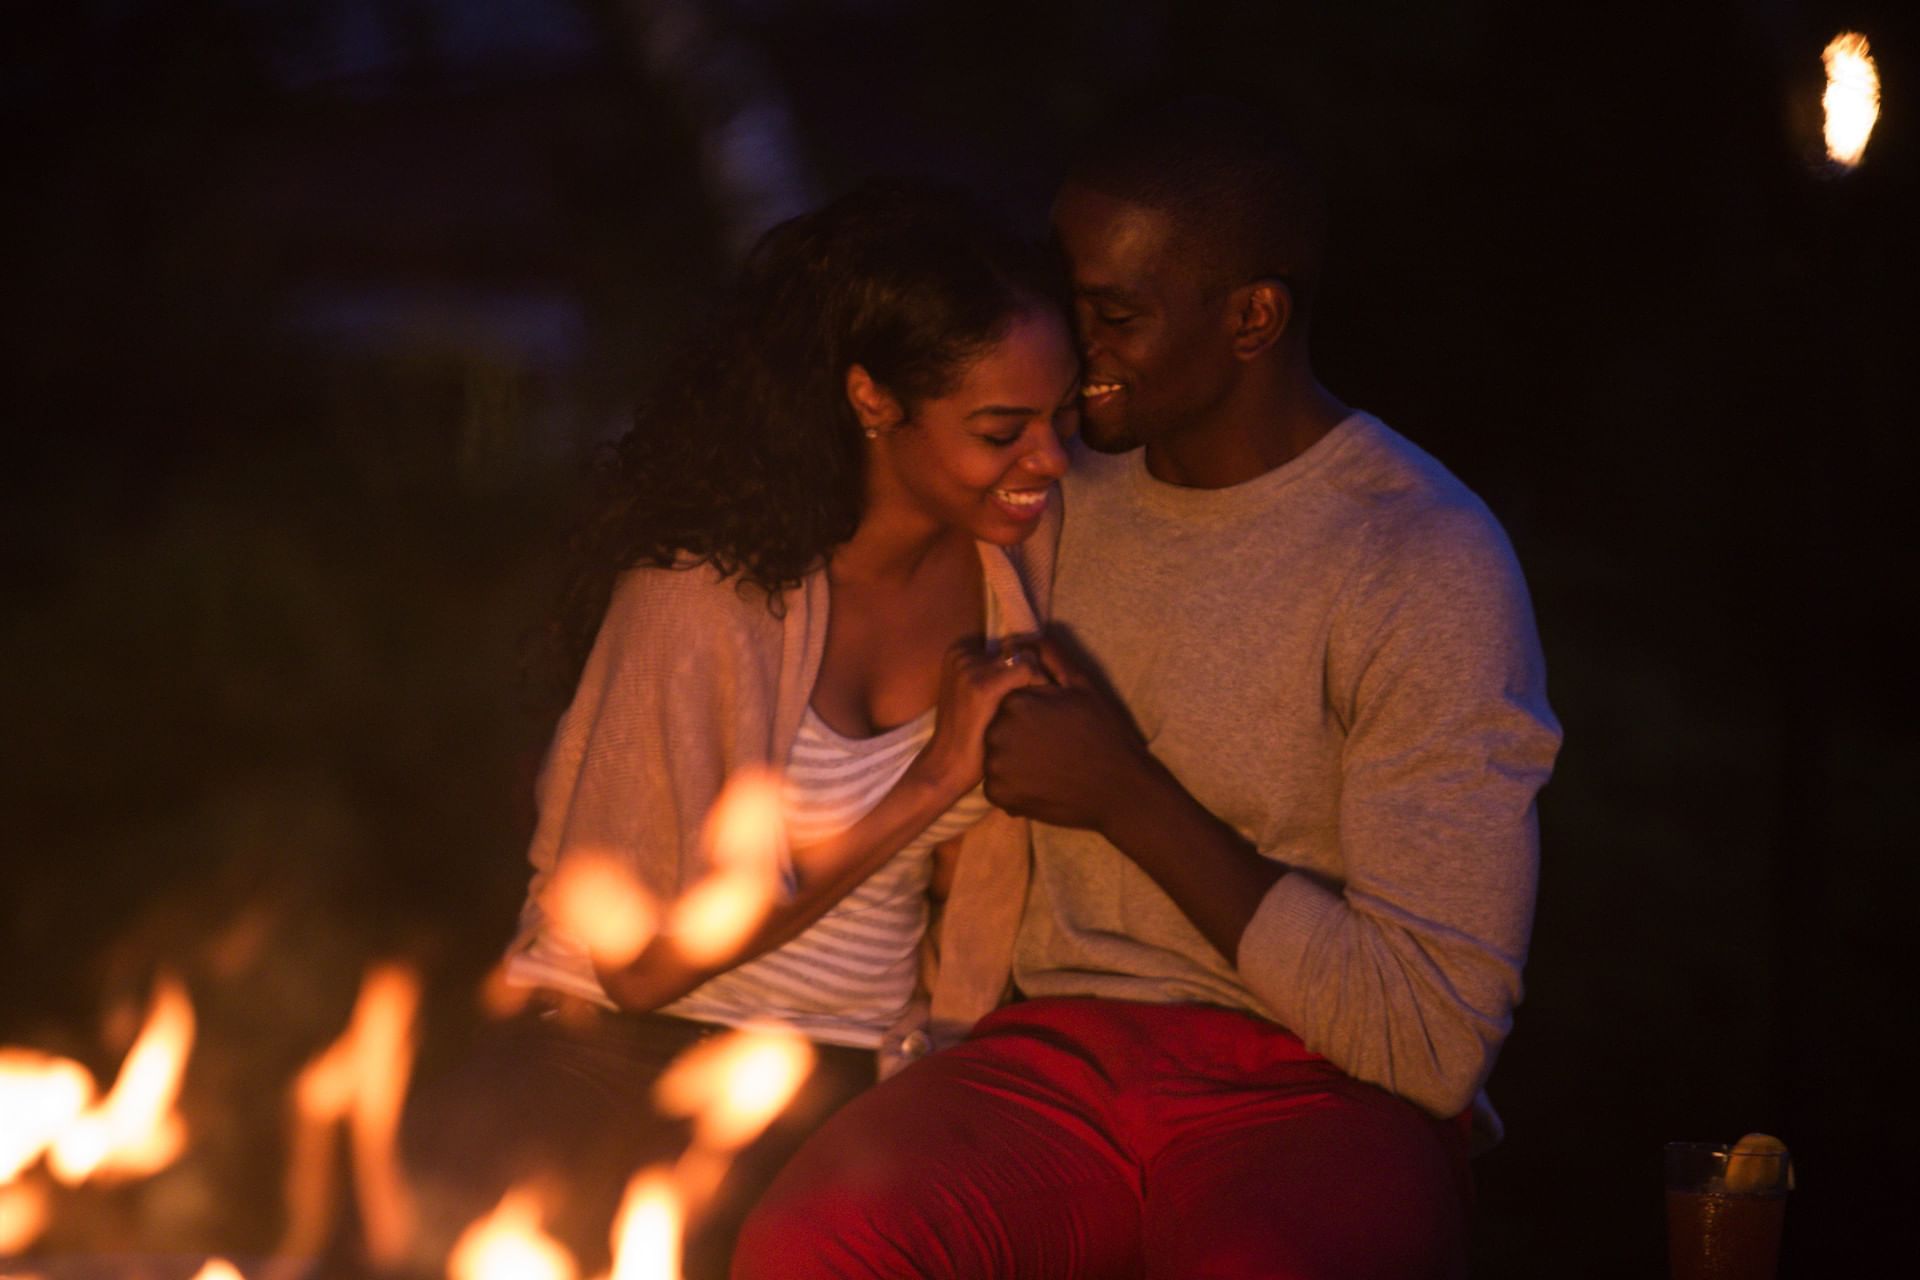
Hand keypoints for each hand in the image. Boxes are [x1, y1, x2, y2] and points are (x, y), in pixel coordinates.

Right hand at [908, 637, 1048, 796]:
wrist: (946, 766)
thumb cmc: (969, 734)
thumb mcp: (974, 693)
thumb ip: (996, 673)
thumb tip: (1037, 657)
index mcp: (959, 651)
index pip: (1009, 643)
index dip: (1027, 664)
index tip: (1032, 689)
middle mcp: (963, 654)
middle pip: (1021, 649)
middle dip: (1035, 671)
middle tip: (1042, 699)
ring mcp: (971, 668)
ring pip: (1028, 658)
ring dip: (1040, 681)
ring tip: (1043, 706)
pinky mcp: (983, 685)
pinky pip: (1029, 670)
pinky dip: (1041, 687)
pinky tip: (1041, 712)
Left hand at [982, 634, 1159, 830]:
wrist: (1119, 789)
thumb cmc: (1104, 734)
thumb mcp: (1081, 685)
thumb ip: (1048, 656)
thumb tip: (1018, 639)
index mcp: (1015, 702)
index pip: (1009, 700)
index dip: (1033, 711)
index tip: (1055, 725)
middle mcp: (998, 732)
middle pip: (999, 727)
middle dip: (1020, 734)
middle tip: (1052, 748)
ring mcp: (996, 766)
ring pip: (996, 755)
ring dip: (1014, 760)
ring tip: (1047, 766)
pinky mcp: (999, 795)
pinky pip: (997, 784)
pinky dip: (1013, 785)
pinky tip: (1040, 784)